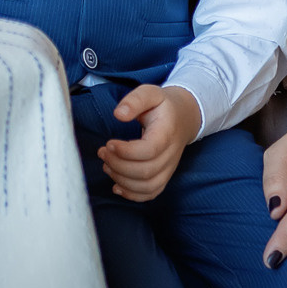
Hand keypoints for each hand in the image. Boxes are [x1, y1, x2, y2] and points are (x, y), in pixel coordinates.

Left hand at [99, 85, 201, 201]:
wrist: (184, 117)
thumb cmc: (163, 105)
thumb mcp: (150, 92)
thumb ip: (134, 100)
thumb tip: (118, 114)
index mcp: (167, 133)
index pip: (149, 150)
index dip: (126, 152)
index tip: (108, 143)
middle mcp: (171, 154)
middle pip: (146, 171)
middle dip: (119, 165)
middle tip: (101, 152)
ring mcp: (169, 168)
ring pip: (148, 186)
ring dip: (123, 180)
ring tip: (106, 165)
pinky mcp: (164, 175)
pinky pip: (152, 193)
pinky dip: (133, 195)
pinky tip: (116, 186)